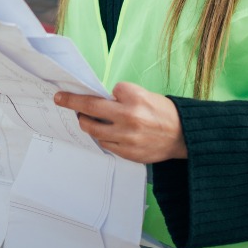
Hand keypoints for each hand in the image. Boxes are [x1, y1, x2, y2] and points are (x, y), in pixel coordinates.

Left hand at [54, 82, 186, 163]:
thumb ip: (122, 97)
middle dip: (73, 106)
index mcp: (134, 100)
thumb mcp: (144, 95)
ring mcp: (128, 139)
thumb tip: (100, 99)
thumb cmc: (163, 113)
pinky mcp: (129, 153)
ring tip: (86, 119)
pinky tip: (103, 132)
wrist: (183, 135)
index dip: (84, 95)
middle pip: (90, 111)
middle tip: (64, 102)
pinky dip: (101, 137)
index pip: (101, 94)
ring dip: (87, 124)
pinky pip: (106, 144)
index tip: (63, 95)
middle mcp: (129, 119)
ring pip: (94, 131)